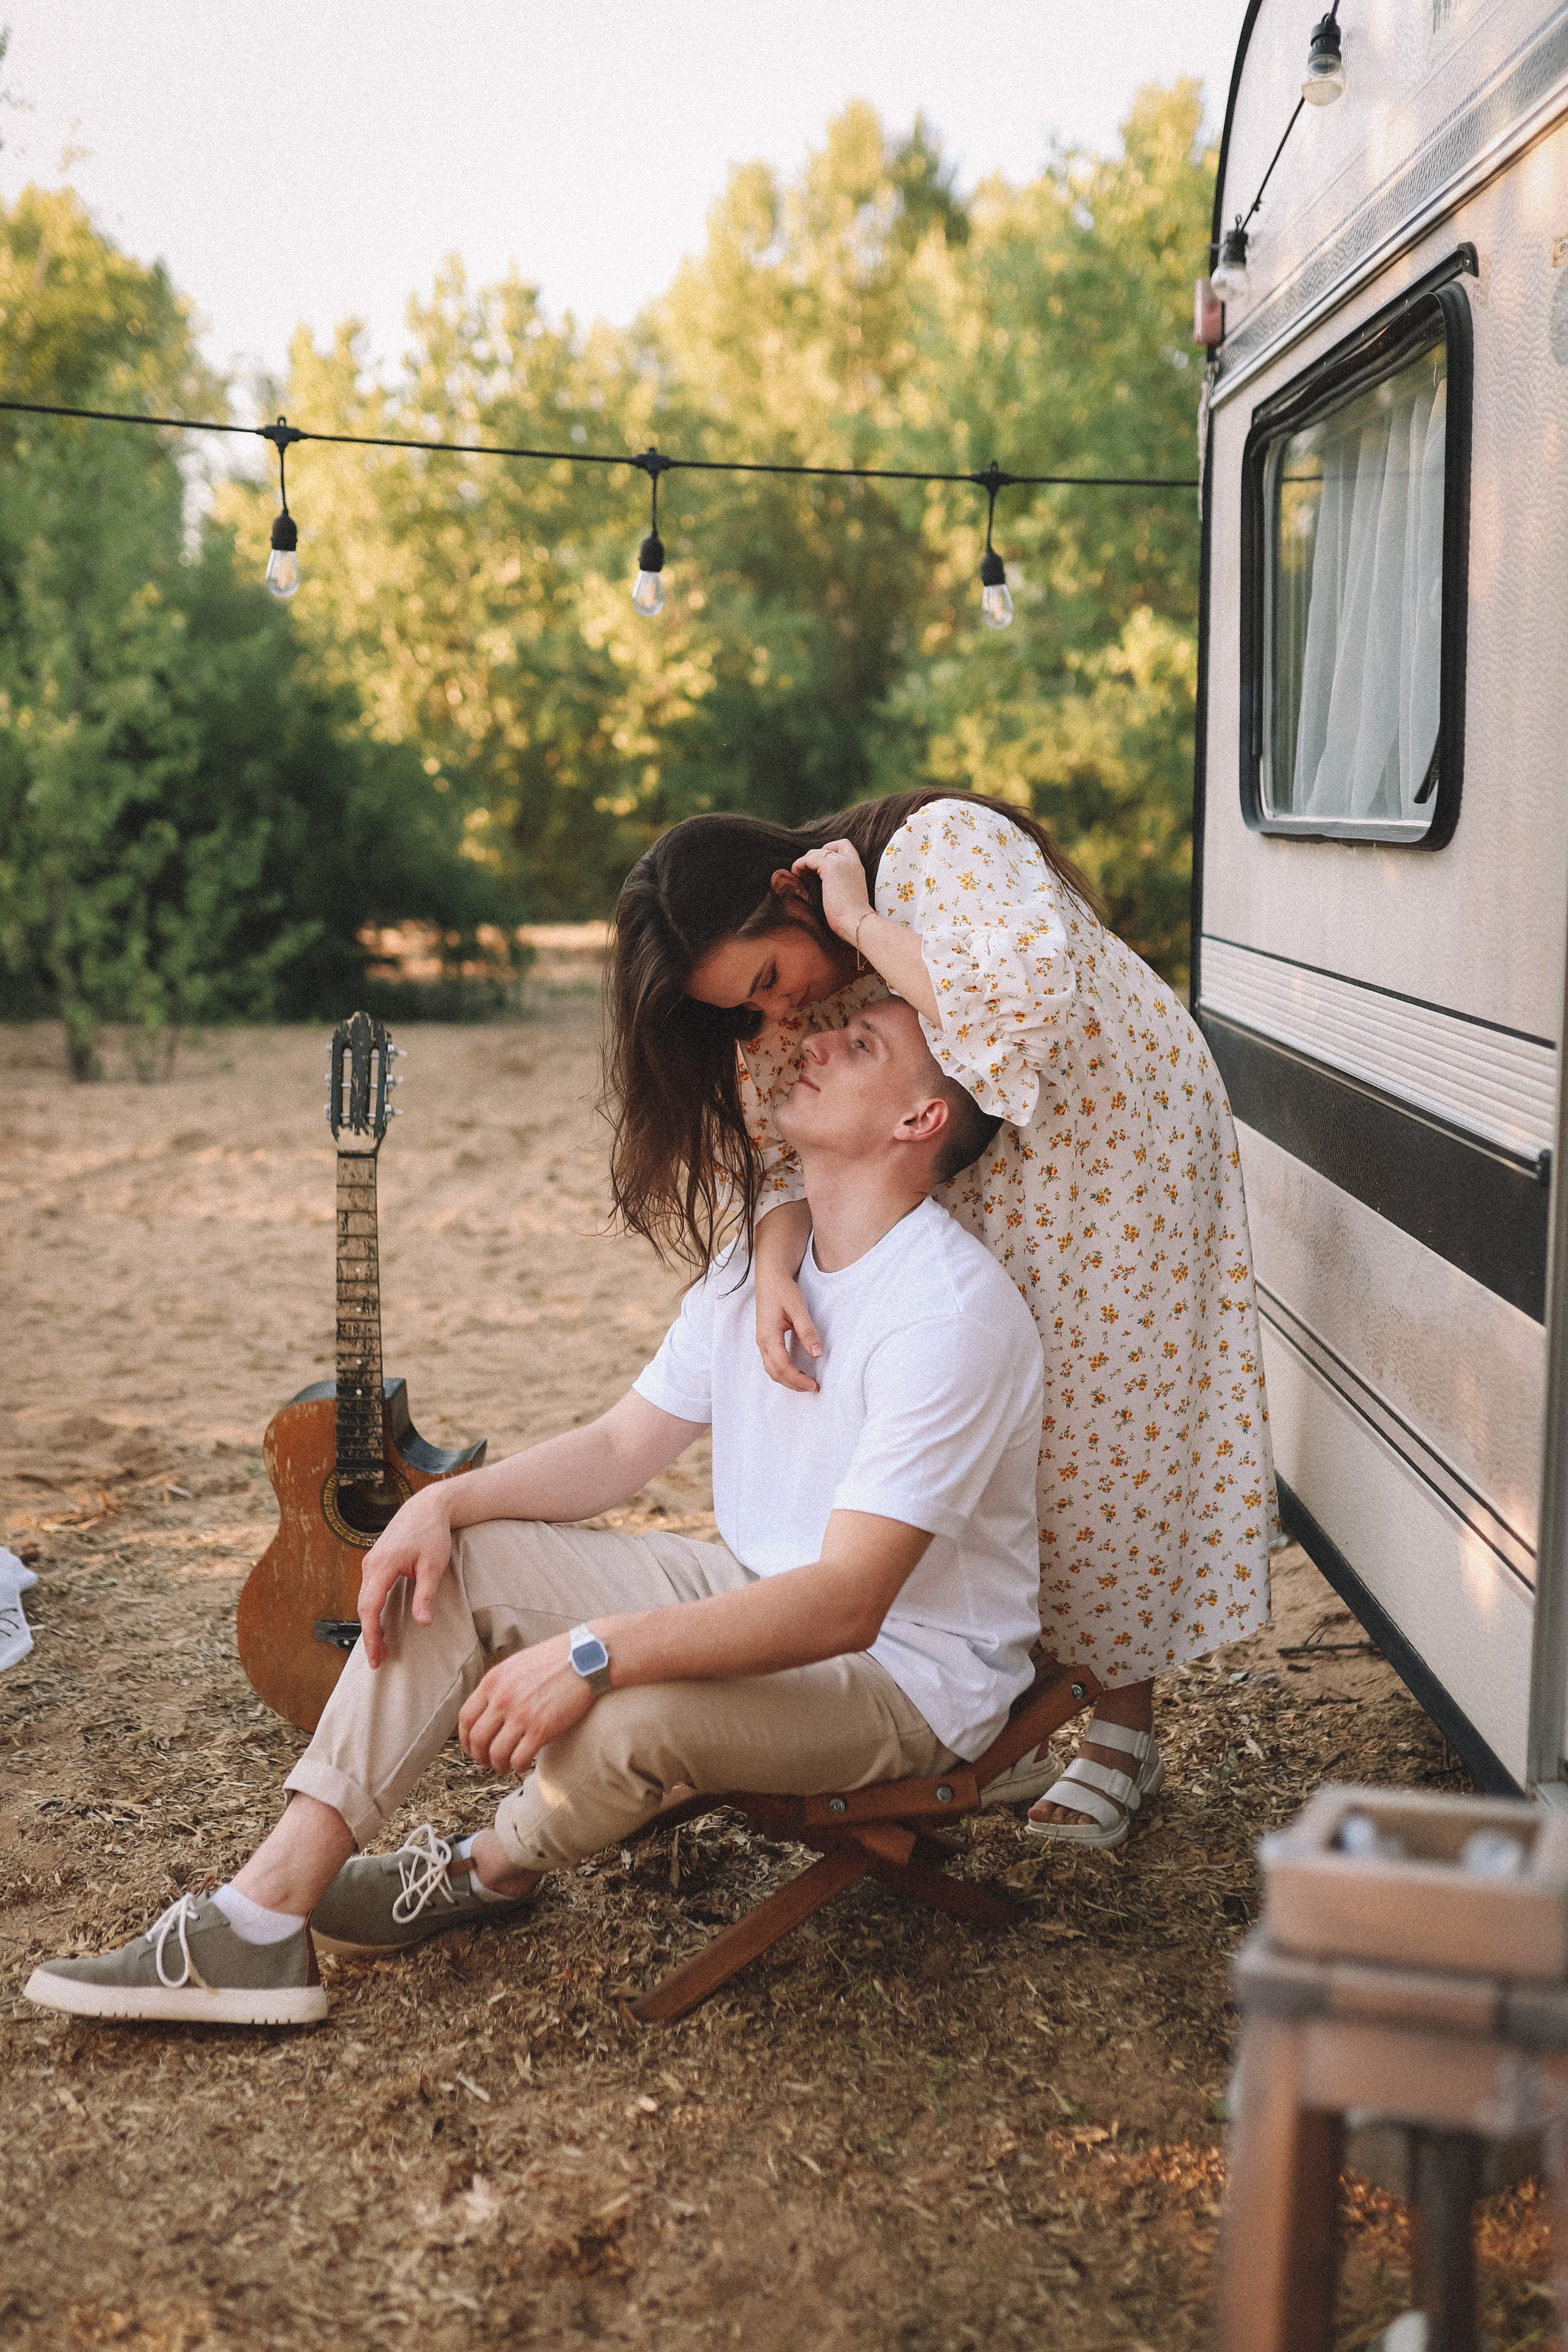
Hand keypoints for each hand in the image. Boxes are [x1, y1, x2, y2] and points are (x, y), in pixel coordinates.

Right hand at [357, 1487, 455, 1668]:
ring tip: (381, 1647)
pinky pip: (369, 1591)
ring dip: (370, 1623)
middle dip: (369, 1635)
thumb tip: (422, 1623)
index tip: (376, 1655)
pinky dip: (372, 1610)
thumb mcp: (433, 1565)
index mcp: (382, 1565)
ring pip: (365, 1599)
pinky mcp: (375, 1562)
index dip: (371, 1634)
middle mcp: (371, 1564)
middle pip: (363, 1607)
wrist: (427, 1507)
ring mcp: (371, 1562)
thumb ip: (426, 1594)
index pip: (370, 1607)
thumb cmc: (432, 1533)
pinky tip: (380, 1623)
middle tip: (378, 1659)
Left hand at [458, 1635, 593, 1774]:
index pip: (466, 1717)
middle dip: (479, 1756)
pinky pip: (519, 1758)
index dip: (465, 1738)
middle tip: (487, 1762)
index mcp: (493, 1681)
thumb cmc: (555, 1660)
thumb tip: (488, 1709)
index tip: (472, 1747)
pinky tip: (523, 1765)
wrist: (588, 1657)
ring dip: (497, 1765)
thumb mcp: (517, 1665)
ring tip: (505, 1767)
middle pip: (478, 1739)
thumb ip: (499, 1685)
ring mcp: (521, 1714)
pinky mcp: (541, 1729)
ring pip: (496, 1753)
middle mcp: (502, 1698)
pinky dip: (518, 1767)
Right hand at [756, 1267, 821, 1393]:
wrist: (770, 1277)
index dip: (798, 1379)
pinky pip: (772, 1362)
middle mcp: (762, 1342)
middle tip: (814, 1387)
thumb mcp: (798, 1308)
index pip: (782, 1366)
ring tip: (807, 1383)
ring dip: (788, 1380)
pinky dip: (784, 1372)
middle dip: (793, 1384)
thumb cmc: (783, 1290)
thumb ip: (807, 1331)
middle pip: (775, 1373)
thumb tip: (817, 1354)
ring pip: (771, 1370)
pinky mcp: (766, 1339)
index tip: (814, 1385)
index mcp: (768, 1336)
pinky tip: (797, 1372)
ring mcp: (762, 1341)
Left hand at [791, 839, 870, 946]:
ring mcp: (842, 863)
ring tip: (799, 875)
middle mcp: (851, 862)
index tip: (819, 867)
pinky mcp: (831, 868)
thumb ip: (837, 884)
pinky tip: (797, 875)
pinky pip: (809, 858)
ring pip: (816, 852)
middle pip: (828, 848)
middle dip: (813, 858)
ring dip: (805, 861)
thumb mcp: (845, 895)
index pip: (844, 846)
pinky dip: (800, 864)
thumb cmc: (850, 917)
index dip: (829, 850)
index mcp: (856, 868)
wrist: (856, 922)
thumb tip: (821, 885)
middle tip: (806, 873)